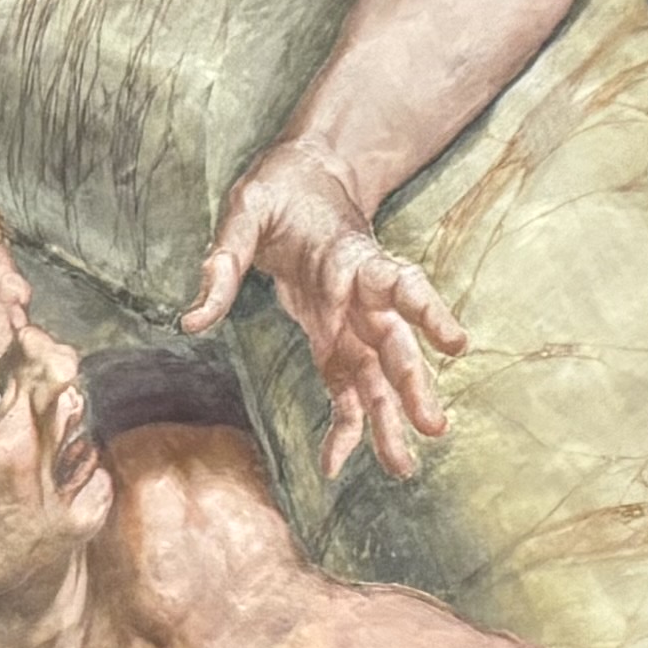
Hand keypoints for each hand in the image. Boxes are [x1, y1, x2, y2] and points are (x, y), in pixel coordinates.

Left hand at [185, 142, 464, 483]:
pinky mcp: (335, 339)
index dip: (427, 312)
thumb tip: (192, 322)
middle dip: (412, 384)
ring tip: (402, 468)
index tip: (455, 344)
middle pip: (395, 341)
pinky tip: (336, 461)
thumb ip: (223, 262)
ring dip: (391, 418)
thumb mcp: (243, 212)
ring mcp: (353, 321)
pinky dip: (345, 422)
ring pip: (379, 374)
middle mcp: (363, 295)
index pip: (398, 283)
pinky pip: (346, 385)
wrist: (306, 179)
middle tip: (434, 426)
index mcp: (352, 257)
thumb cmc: (277, 193)